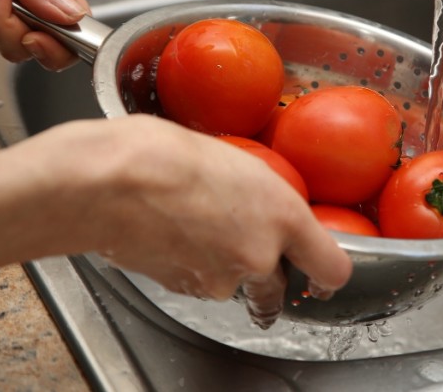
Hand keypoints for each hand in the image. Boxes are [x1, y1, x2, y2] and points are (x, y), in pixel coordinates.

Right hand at [0, 115, 352, 328]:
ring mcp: (221, 279)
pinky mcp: (185, 289)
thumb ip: (266, 197)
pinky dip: (192, 267)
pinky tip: (174, 233)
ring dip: (224, 266)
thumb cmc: (168, 153)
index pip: (332, 268)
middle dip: (267, 275)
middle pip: (279, 289)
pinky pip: (200, 284)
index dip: (327, 272)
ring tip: (196, 223)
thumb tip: (270, 210)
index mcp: (283, 215)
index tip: (320, 270)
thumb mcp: (238, 160)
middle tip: (244, 243)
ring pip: (235, 285)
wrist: (109, 179)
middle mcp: (260, 255)